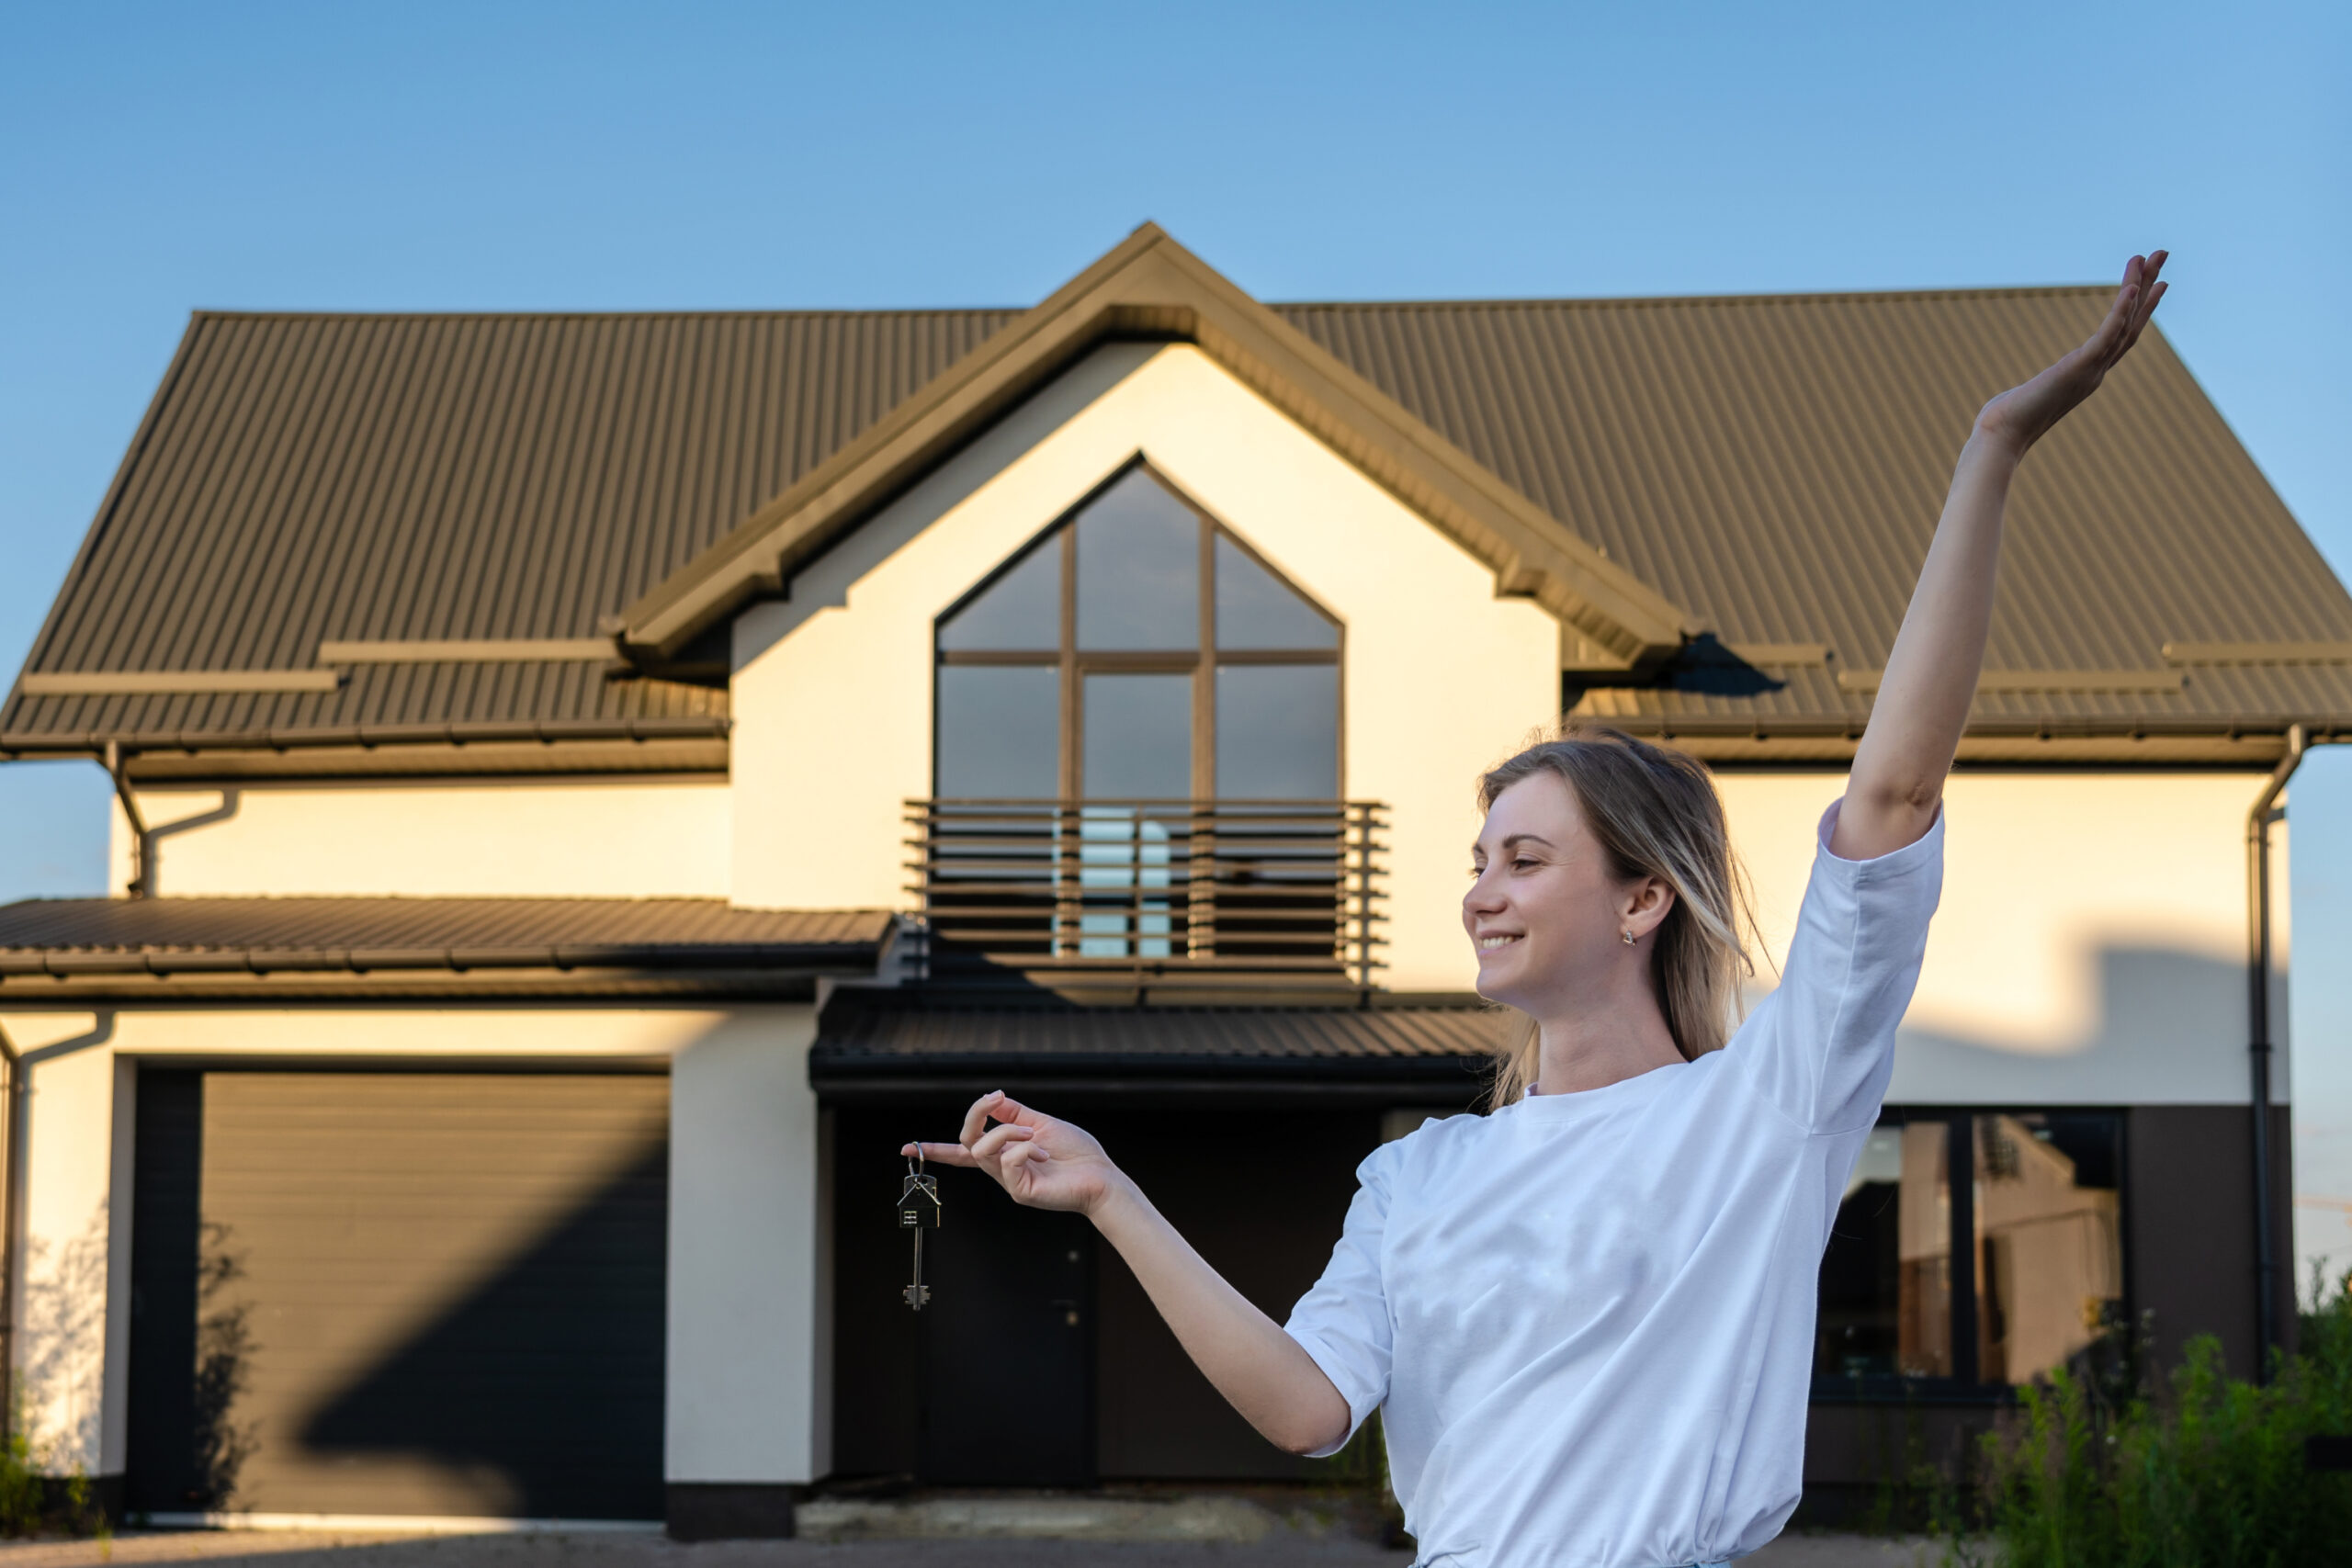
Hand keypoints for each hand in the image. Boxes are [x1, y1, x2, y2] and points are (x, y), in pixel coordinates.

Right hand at [903, 1091, 1123, 1216]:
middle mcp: (1002, 1169)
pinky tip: (1044, 1153)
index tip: (906, 1147)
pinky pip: (1008, 1160)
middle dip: (975, 1114)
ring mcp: (1009, 1182)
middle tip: (996, 1100)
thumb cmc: (1077, 1154)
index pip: (963, 1151)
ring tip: (1037, 1137)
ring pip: (984, 1148)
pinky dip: (1025, 1147)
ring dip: (1010, 1130)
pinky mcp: (1020, 1192)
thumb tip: (992, 1098)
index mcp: (1005, 1153)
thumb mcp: (1042, 1123)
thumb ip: (1015, 1113)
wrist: (1101, 1177)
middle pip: (967, 1140)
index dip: (936, 1148)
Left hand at [1975, 251, 2166, 455]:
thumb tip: (2013, 399)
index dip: (2138, 310)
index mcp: (2086, 376)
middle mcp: (2096, 372)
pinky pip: (2106, 336)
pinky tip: (2130, 289)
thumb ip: (2033, 392)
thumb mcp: (2027, 398)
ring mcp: (2091, 371)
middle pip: (2131, 324)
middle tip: (2162, 254)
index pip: (2120, 337)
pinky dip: (2119, 313)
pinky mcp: (2078, 368)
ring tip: (2150, 258)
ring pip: (2124, 324)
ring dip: (2138, 289)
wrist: (2000, 438)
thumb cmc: (2005, 422)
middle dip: (2148, 288)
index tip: (2153, 284)